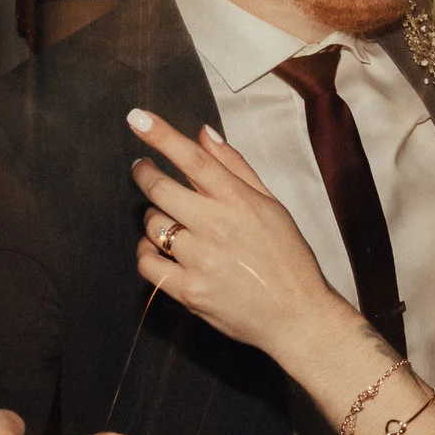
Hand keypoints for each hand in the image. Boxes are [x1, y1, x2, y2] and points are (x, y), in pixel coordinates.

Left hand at [126, 109, 361, 371]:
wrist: (297, 315)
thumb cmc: (289, 258)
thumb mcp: (272, 205)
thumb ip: (235, 167)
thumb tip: (204, 133)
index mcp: (240, 202)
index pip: (194, 159)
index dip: (162, 136)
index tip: (137, 118)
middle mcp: (218, 227)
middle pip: (161, 189)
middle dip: (144, 172)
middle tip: (141, 168)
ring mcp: (201, 260)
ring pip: (153, 226)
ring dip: (154, 217)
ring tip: (170, 221)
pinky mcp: (189, 291)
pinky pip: (148, 264)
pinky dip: (147, 252)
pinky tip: (159, 249)